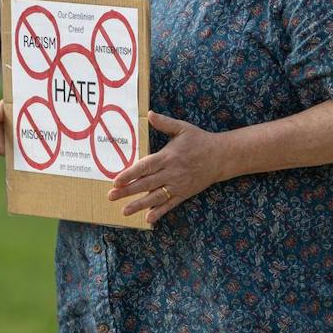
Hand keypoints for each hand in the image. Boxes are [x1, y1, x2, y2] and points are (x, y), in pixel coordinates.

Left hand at [107, 110, 225, 223]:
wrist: (222, 157)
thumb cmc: (199, 140)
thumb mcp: (183, 128)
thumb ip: (165, 123)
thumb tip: (150, 113)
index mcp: (168, 157)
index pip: (145, 167)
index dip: (130, 174)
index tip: (116, 180)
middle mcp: (171, 173)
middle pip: (146, 183)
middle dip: (128, 191)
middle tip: (111, 196)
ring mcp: (178, 185)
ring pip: (156, 197)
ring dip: (139, 205)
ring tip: (124, 211)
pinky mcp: (184, 193)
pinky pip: (170, 204)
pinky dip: (160, 212)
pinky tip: (148, 219)